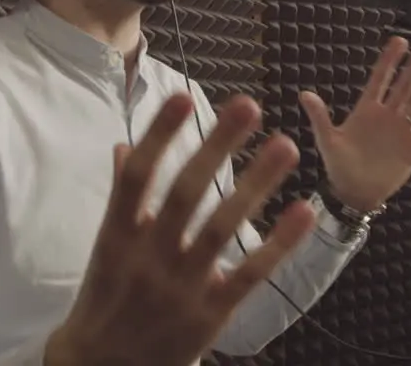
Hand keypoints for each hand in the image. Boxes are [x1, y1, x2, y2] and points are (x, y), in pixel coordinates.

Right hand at [46, 93, 314, 365]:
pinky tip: (304, 210)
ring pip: (221, 228)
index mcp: (117, 235)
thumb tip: (124, 146)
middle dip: (217, 146)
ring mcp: (180, 287)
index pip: (137, 177)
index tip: (182, 96)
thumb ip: (121, 197)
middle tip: (248, 104)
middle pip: (185, 194)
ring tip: (286, 144)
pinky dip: (278, 243)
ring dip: (256, 184)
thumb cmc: (108, 299)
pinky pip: (249, 274)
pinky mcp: (210, 314)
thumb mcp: (107, 248)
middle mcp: (148, 257)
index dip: (158, 136)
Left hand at [299, 37, 410, 211]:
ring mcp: (402, 133)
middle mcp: (387, 117)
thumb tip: (304, 94)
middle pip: (405, 87)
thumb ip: (320, 117)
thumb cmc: (338, 165)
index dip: (389, 61)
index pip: (380, 79)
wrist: (353, 194)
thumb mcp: (327, 140)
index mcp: (366, 110)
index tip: (400, 41)